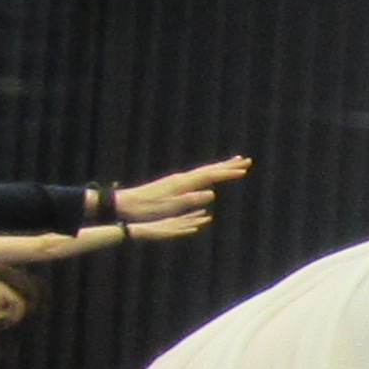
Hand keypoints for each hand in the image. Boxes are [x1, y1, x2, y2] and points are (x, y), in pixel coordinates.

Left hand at [108, 153, 252, 234]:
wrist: (123, 203)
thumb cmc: (144, 208)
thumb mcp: (167, 207)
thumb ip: (189, 200)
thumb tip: (212, 193)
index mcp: (182, 183)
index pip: (210, 175)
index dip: (227, 173)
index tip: (244, 170)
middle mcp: (181, 178)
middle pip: (209, 169)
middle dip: (228, 166)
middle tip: (246, 160)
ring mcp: (177, 180)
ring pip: (203, 172)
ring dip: (220, 168)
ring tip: (233, 164)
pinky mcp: (173, 184)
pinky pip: (196, 177)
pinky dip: (208, 174)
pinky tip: (209, 176)